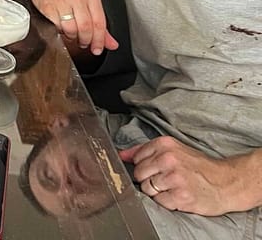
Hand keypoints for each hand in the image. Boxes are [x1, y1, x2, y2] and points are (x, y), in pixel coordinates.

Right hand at [29, 0, 118, 55]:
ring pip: (70, 29)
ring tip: (71, 34)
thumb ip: (100, 25)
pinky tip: (60, 28)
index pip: (99, 23)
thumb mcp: (87, 3)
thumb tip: (111, 44)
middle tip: (83, 43)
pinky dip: (59, 32)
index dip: (99, 40)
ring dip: (71, 37)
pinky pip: (56, 26)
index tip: (97, 49)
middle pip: (85, 27)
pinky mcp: (48, 5)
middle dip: (85, 40)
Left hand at [121, 138, 252, 214]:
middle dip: (149, 180)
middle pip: (139, 175)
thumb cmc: (198, 166)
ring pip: (148, 189)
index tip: (156, 171)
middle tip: (166, 181)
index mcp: (164, 144)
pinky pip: (160, 202)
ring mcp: (175, 177)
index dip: (145, 168)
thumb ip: (144, 151)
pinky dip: (168, 202)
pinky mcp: (181, 196)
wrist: (226, 182)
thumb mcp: (172, 150)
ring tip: (173, 188)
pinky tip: (179, 196)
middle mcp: (168, 159)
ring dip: (158, 192)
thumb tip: (121, 155)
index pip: (136, 159)